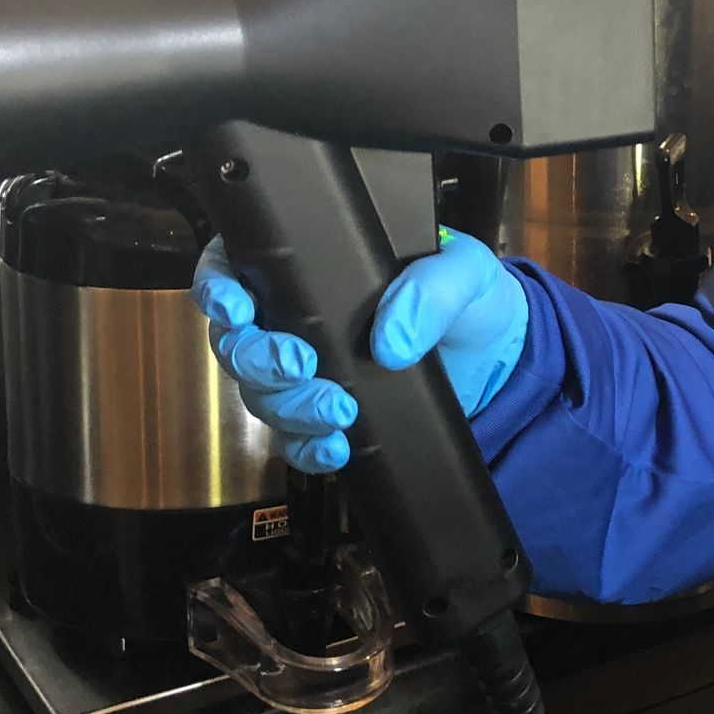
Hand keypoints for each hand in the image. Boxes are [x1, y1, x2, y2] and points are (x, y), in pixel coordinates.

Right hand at [190, 228, 528, 473]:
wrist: (495, 358)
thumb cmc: (469, 297)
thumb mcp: (464, 273)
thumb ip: (432, 290)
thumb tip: (390, 339)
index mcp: (312, 264)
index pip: (235, 265)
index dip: (218, 287)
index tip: (237, 308)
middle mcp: (295, 317)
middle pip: (236, 340)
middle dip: (257, 358)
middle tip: (301, 365)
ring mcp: (307, 370)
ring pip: (260, 394)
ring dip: (291, 407)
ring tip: (340, 410)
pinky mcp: (324, 417)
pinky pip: (295, 440)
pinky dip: (309, 448)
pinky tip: (337, 448)